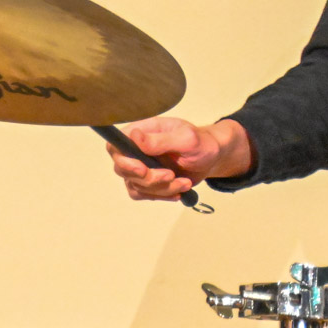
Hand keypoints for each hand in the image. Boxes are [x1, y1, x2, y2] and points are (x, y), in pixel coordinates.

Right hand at [106, 116, 252, 201]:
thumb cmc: (201, 142)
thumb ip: (160, 140)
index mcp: (143, 132)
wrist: (212, 158)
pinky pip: (144, 195)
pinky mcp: (148, 182)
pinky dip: (162, 195)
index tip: (143, 169)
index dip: (123, 160)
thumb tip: (134, 135)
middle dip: (149, 178)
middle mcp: (137, 149)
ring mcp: (141, 166)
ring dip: (161, 188)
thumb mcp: (186, 139)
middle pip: (123, 170)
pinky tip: (179, 189)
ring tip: (184, 182)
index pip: (116, 145)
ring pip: (135, 186)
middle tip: (171, 175)